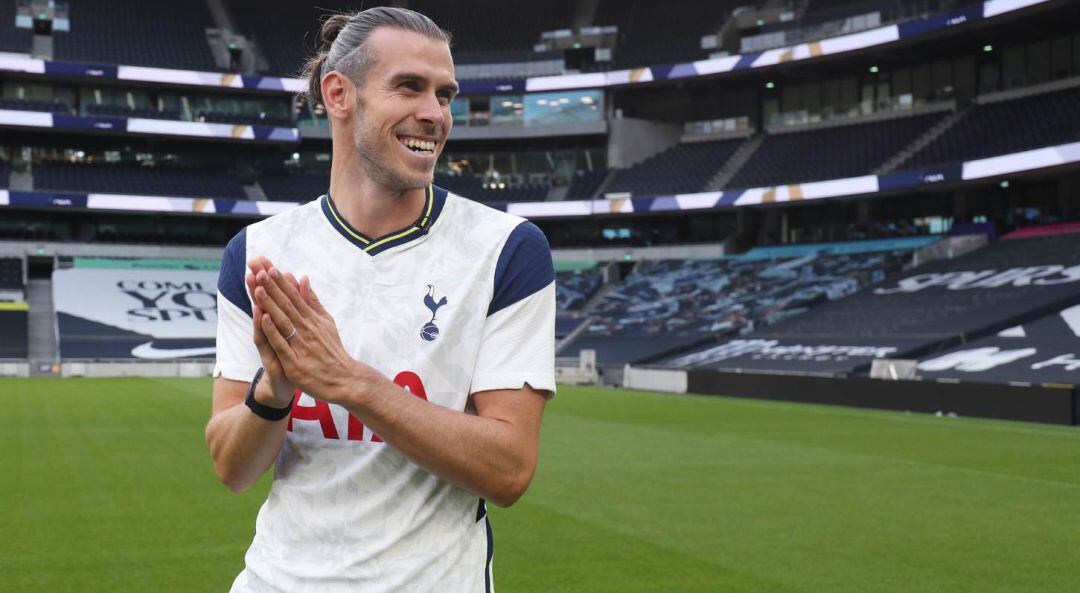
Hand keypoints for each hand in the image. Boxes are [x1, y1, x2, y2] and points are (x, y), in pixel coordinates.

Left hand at [251, 258, 369, 402]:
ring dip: (270, 303)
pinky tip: (263, 319)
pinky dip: (273, 331)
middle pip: (287, 304)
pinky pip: (282, 345)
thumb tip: (304, 278)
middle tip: (258, 268)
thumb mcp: (326, 321)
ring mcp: (301, 345)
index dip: (280, 282)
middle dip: (271, 286)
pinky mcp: (295, 363)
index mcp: (312, 319)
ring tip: (258, 287)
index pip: (294, 297)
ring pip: (283, 321)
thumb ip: (313, 301)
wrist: (345, 379)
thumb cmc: (332, 351)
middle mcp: (307, 329)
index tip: (268, 266)